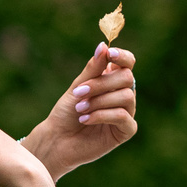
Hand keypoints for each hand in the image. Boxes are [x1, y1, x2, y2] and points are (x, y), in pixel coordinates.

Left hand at [26, 45, 137, 174]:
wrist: (58, 140)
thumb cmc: (66, 113)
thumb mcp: (77, 87)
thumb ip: (93, 69)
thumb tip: (103, 46)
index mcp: (113, 80)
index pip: (128, 62)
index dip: (122, 56)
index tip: (110, 54)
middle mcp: (123, 94)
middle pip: (127, 78)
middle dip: (101, 84)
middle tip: (79, 93)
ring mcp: (127, 112)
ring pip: (127, 96)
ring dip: (99, 101)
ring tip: (80, 109)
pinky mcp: (126, 130)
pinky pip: (123, 116)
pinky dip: (102, 115)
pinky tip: (85, 119)